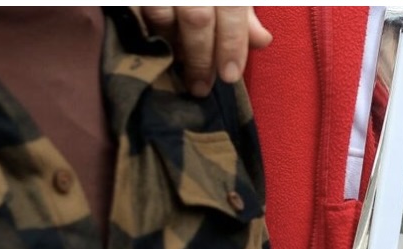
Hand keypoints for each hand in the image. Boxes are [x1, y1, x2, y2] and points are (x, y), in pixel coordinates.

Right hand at [139, 7, 271, 96]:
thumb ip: (243, 13)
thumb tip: (263, 41)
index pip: (232, 8)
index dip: (232, 43)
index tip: (230, 75)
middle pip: (198, 18)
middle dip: (202, 57)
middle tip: (201, 86)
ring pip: (164, 16)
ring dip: (173, 49)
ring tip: (180, 67)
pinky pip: (140, 14)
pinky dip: (150, 34)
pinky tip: (158, 48)